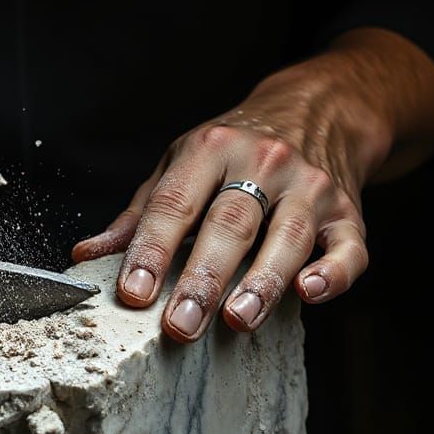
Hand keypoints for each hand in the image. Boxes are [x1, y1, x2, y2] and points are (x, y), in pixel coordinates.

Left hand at [73, 28, 433, 341]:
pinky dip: (333, 272)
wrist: (318, 109)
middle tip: (180, 324)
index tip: (133, 293)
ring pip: (288, 236)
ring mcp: (310, 186)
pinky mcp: (348, 211)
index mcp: (210, 149)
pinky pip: (347, 246)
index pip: (174, 202)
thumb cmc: (234, 149)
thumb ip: (139, 215)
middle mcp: (262, 162)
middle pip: (230, 222)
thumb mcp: (181, 165)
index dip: (151, 249)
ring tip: (237, 320)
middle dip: (203, 277)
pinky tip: (310, 293)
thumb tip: (85, 256)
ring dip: (263, 281)